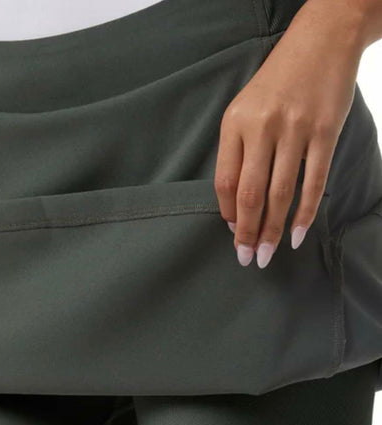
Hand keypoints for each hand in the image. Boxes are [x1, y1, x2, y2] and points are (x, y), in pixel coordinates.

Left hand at [214, 0, 366, 267]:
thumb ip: (236, 152)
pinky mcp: (325, 132)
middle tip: (246, 259)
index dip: (227, 213)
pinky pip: (313, 182)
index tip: (232, 232)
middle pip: (249, 194)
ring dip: (273, 230)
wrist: (321, 41)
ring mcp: (295, 130)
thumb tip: (234, 205)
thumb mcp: (243, 110)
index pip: (224, 181)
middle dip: (246, 232)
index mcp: (234, 124)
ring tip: (266, 255)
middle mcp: (261, 128)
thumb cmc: (276, 82)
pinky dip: (306, 213)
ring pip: (280, 193)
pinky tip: (299, 235)